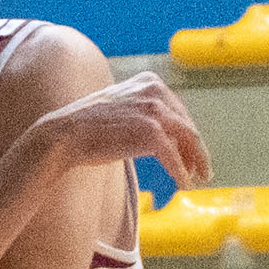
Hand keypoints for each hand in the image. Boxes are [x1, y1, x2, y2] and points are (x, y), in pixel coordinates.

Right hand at [36, 72, 211, 189]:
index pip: (180, 112)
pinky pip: (174, 157)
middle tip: (203, 171)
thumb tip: (166, 136)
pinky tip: (183, 186)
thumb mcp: (123, 110)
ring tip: (199, 180)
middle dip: (197, 151)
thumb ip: (144, 114)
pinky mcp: (151, 132)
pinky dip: (181, 174)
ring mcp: (155, 110)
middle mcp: (156, 91)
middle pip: (188, 125)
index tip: (193, 154)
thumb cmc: (89, 127)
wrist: (66, 134)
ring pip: (188, 140)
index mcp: (151, 82)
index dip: (188, 136)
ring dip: (196, 163)